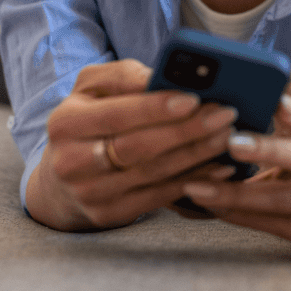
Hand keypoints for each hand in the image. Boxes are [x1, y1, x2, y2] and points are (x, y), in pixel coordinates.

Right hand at [25, 59, 239, 230]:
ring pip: (153, 173)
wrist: (62, 177)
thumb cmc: (89, 118)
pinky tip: (220, 167)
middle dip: (187, 131)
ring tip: (228, 137)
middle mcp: (71, 162)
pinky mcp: (108, 214)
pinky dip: (193, 181)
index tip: (194, 99)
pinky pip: (159, 197)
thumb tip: (162, 78)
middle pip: (138, 147)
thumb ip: (124, 76)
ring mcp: (89, 193)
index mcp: (65, 122)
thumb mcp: (93, 88)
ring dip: (197, 156)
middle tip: (225, 116)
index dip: (157, 108)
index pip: (117, 114)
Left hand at [179, 94, 290, 263]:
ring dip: (238, 193)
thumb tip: (226, 115)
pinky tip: (214, 209)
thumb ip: (282, 139)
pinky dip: (242, 216)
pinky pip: (276, 225)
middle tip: (230, 143)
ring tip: (200, 187)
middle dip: (267, 148)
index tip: (273, 100)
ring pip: (285, 198)